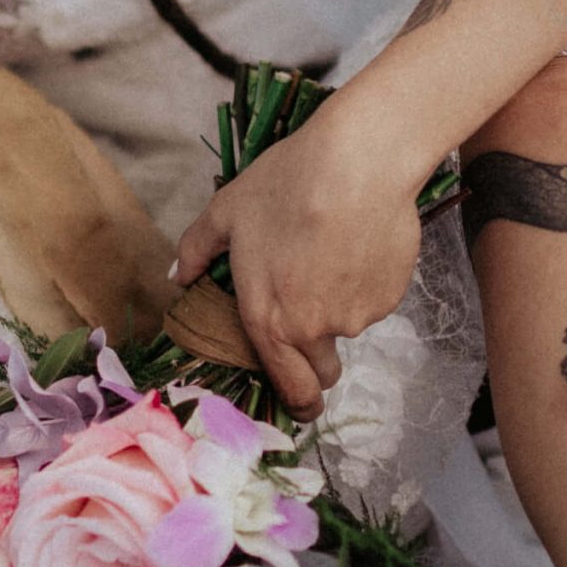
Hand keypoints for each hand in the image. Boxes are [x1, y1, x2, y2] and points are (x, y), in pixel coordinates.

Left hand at [172, 99, 425, 420]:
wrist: (360, 162)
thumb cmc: (287, 184)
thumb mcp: (227, 211)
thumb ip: (196, 250)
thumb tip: (176, 276)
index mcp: (269, 320)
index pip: (288, 389)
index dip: (294, 404)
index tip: (296, 400)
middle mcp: (314, 329)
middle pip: (321, 372)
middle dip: (315, 359)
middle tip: (307, 313)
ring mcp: (357, 315)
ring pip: (347, 328)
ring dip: (338, 308)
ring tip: (330, 254)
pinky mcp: (391, 296)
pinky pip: (373, 302)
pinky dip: (364, 285)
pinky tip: (356, 244)